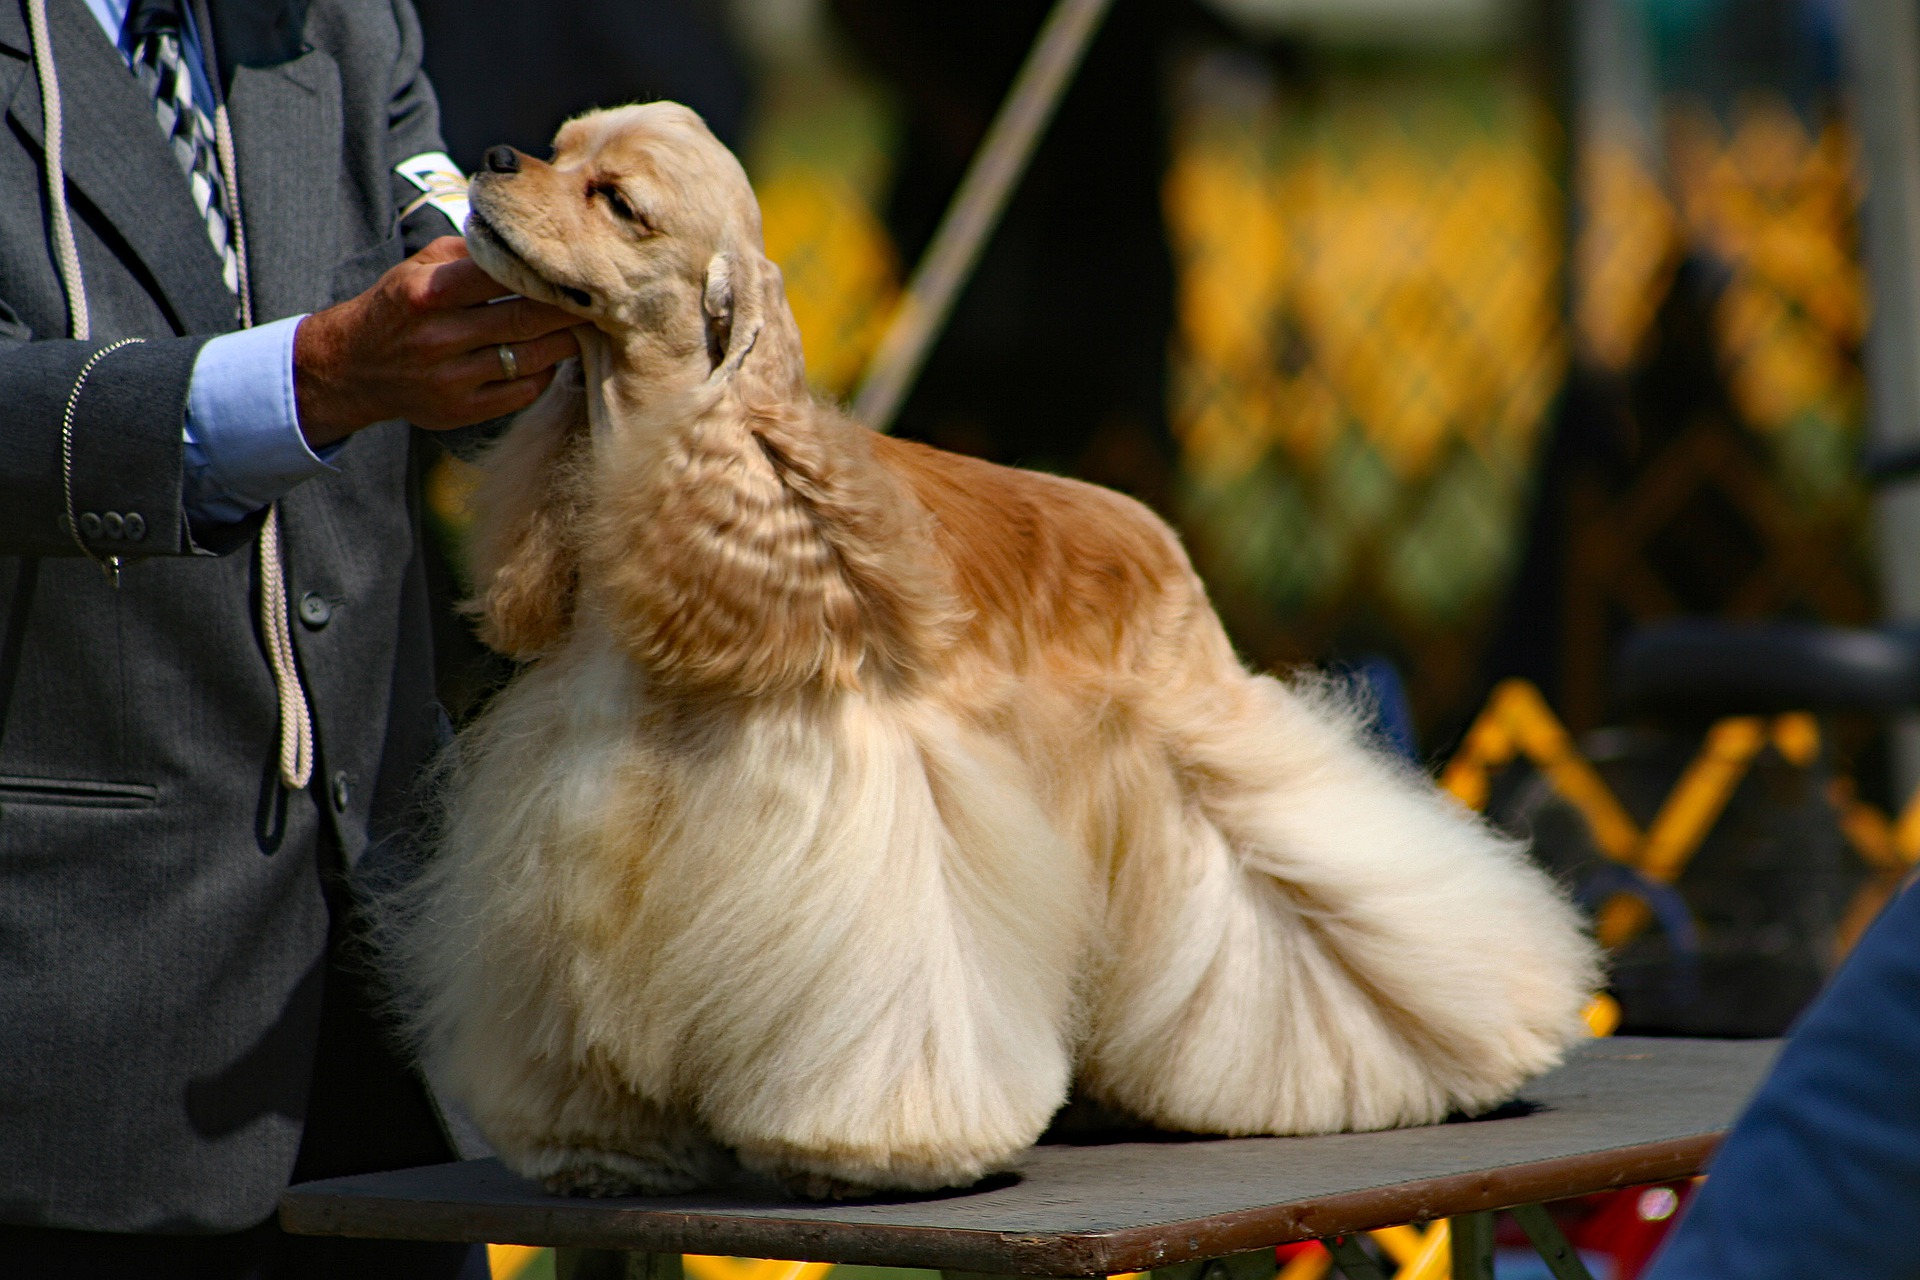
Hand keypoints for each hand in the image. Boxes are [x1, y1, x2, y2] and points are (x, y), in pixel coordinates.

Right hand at [294, 237, 580, 446]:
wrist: (354, 367)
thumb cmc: (398, 306)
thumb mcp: (418, 267)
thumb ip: (468, 250)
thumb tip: (524, 239)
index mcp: (427, 294)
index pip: (500, 276)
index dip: (544, 271)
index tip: (576, 264)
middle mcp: (439, 338)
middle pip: (524, 319)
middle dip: (569, 307)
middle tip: (601, 297)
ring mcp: (451, 379)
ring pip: (530, 358)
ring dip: (567, 342)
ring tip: (589, 326)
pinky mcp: (462, 411)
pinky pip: (522, 392)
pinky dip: (546, 373)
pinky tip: (553, 357)